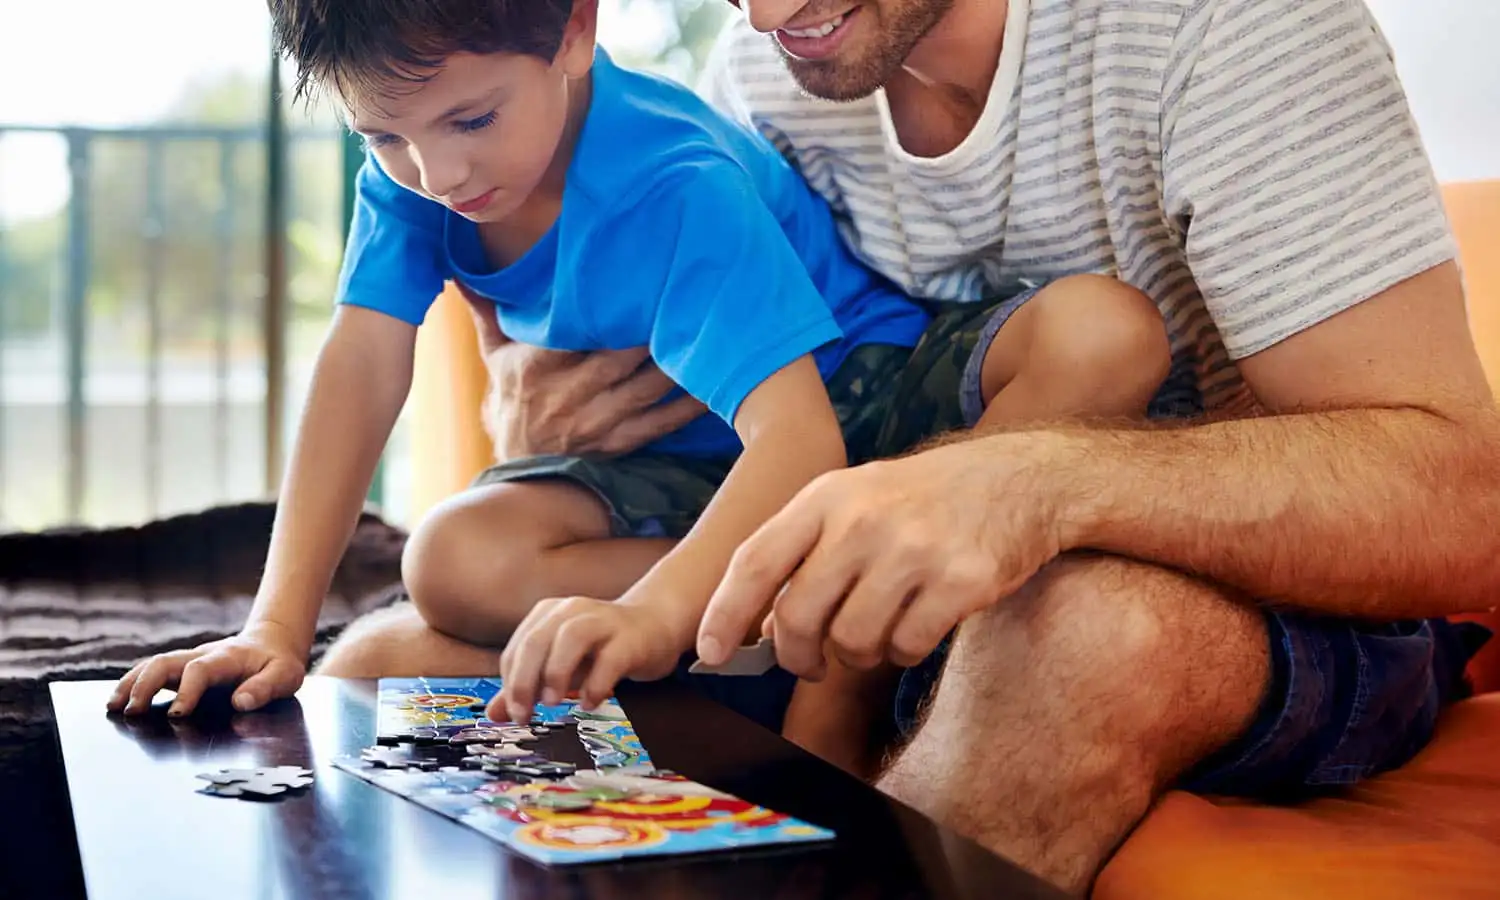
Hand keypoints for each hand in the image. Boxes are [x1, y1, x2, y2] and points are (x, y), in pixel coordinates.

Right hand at [106, 620, 307, 716]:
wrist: (272, 644)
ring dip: (131, 684)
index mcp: (227, 658)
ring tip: (113, 707)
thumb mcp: (286, 675)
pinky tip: (119, 702)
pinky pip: (153, 672)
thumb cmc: (278, 664)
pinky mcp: (182, 669)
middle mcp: (202, 655)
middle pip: (165, 662)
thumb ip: (266, 687)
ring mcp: (189, 660)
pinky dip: (134, 684)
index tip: (177, 715)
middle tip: (131, 711)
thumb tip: (241, 702)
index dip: (186, 690)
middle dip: (145, 685)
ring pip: (153, 664)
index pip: (199, 670)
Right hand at [462, 289, 705, 460]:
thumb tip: (461, 271)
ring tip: (710, 336)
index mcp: (536, 368)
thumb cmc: (511, 403)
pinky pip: (659, 426)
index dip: (608, 312)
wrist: (516, 473)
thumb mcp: (495, 356)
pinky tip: (713, 388)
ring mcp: (594, 424)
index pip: (573, 334)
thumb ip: (487, 312)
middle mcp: (566, 397)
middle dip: (653, 332)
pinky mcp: (618, 446)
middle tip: (688, 297)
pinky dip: (687, 408)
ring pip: (644, 390)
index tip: (638, 280)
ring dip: (677, 366)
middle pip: (618, 359)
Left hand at [493, 597, 683, 723]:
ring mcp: (603, 621)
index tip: (513, 713)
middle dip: (523, 680)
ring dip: (556, 672)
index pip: (518, 648)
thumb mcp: (560, 664)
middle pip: (537, 640)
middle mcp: (572, 611)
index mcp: (548, 614)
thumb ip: (528, 686)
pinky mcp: (630, 638)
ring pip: (571, 638)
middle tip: (523, 714)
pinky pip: (610, 658)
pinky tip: (590, 702)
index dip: (510, 682)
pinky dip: (596, 683)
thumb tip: (494, 714)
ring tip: (553, 702)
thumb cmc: (602, 647)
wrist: (655, 625)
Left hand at [697, 436, 1068, 678]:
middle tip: (811, 662)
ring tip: (878, 628)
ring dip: (858, 653)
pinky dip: (904, 652)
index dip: (725, 613)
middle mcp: (864, 519)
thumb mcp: (854, 501)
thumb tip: (756, 626)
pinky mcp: (960, 581)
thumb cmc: (922, 500)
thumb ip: (804, 552)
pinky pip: (905, 649)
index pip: (756, 560)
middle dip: (797, 655)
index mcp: (827, 496)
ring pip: (851, 642)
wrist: (1019, 479)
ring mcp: (914, 550)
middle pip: (797, 618)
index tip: (709, 651)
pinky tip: (919, 623)